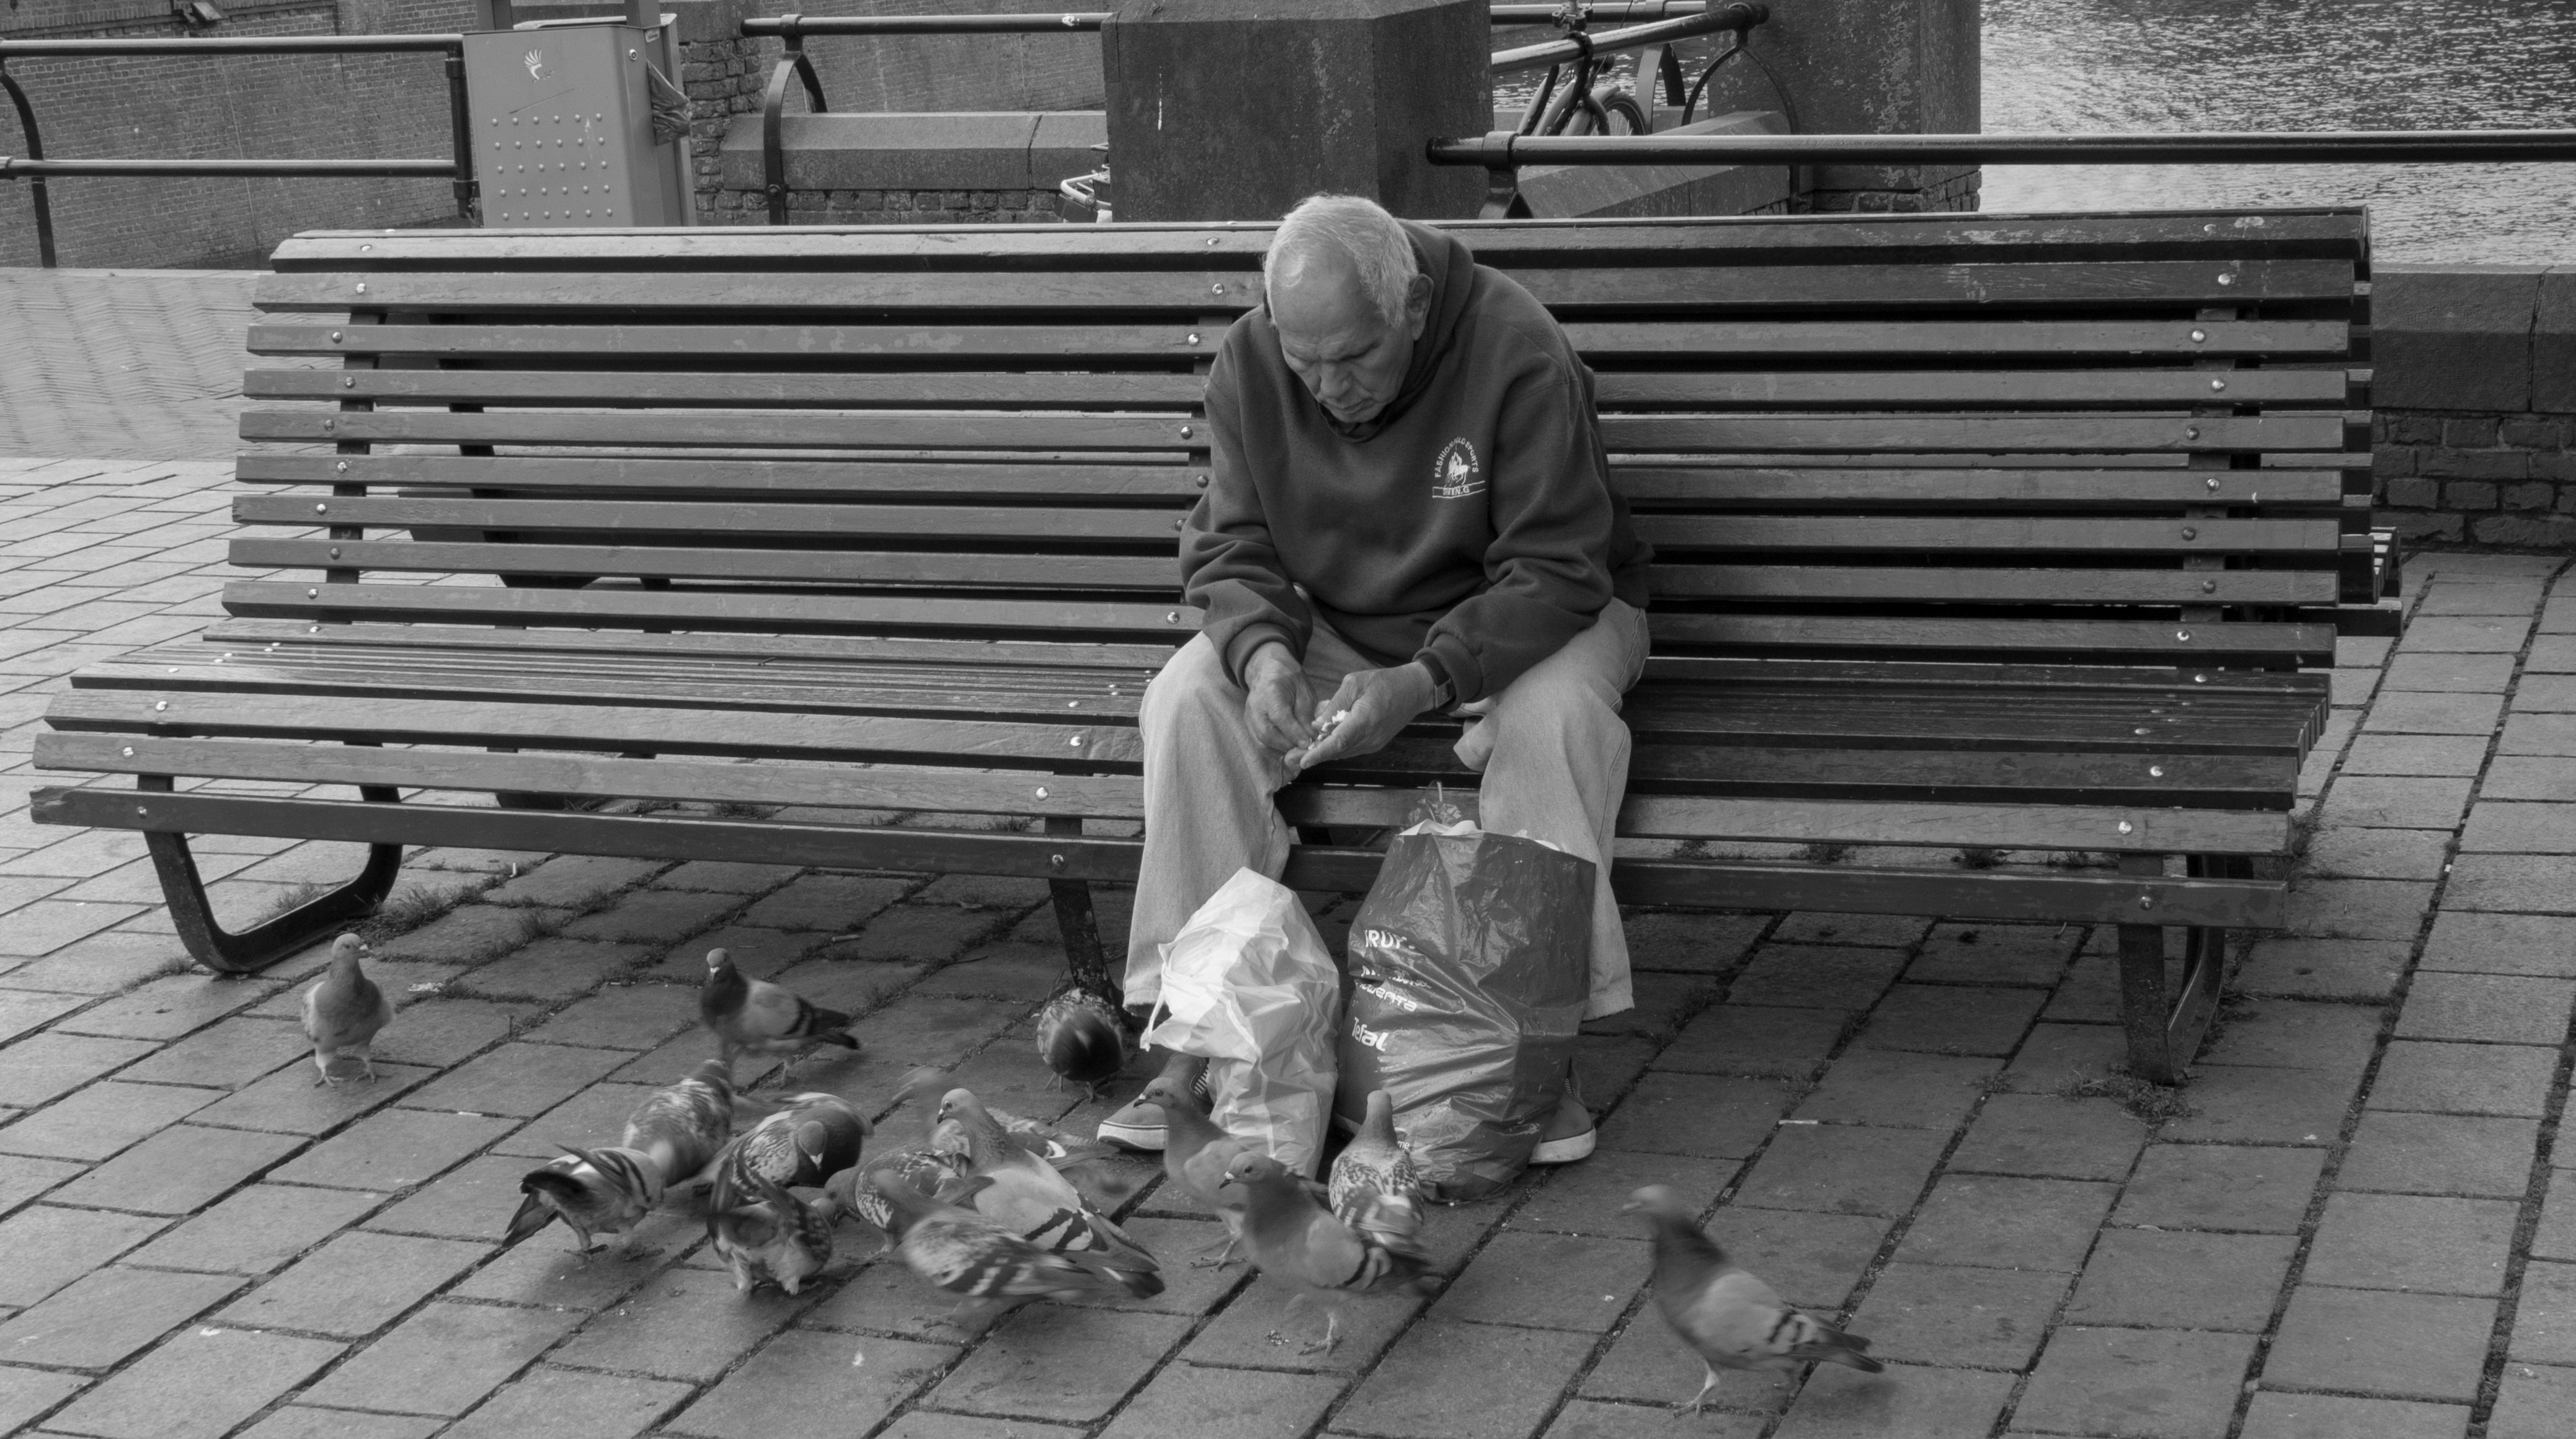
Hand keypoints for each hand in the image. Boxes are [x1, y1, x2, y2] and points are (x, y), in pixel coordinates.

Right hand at [1243, 642, 1316, 756]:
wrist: (1267, 671)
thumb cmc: (1289, 679)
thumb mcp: (1304, 691)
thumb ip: (1306, 714)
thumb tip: (1310, 738)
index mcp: (1270, 691)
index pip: (1279, 717)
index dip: (1293, 733)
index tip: (1308, 743)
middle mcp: (1255, 707)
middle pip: (1266, 734)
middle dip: (1288, 746)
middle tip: (1306, 750)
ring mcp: (1249, 718)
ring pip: (1262, 744)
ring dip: (1282, 752)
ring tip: (1299, 752)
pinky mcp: (1250, 727)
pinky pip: (1261, 745)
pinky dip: (1276, 752)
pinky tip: (1289, 750)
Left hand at [1288, 663, 1436, 772]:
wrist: (1413, 691)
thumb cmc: (1384, 682)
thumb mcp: (1355, 683)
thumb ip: (1335, 704)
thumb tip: (1317, 725)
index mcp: (1365, 719)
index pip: (1339, 741)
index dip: (1319, 753)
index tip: (1303, 761)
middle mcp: (1370, 737)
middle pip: (1337, 751)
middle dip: (1313, 755)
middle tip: (1289, 758)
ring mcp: (1374, 743)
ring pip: (1343, 752)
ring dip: (1322, 754)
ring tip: (1299, 754)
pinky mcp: (1374, 744)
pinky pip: (1350, 749)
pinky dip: (1335, 749)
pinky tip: (1320, 745)